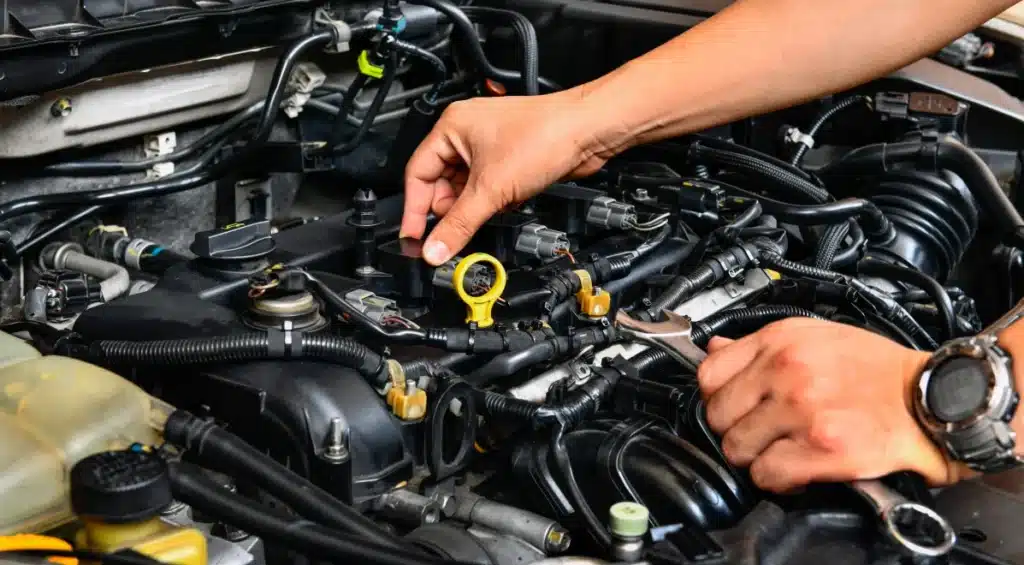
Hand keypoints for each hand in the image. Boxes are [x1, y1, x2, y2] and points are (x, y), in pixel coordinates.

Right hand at [400, 91, 619, 264]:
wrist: (589, 130)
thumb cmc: (546, 134)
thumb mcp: (492, 188)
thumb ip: (459, 223)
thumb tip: (434, 249)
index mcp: (451, 127)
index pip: (418, 173)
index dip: (415, 209)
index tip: (414, 238)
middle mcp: (466, 134)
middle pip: (441, 184)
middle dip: (449, 210)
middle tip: (452, 233)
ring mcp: (488, 147)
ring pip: (466, 189)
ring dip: (474, 207)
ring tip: (486, 214)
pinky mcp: (508, 160)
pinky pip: (487, 188)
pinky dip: (492, 201)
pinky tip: (505, 204)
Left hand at [697, 318, 967, 491]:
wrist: (933, 397)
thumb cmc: (880, 370)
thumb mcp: (817, 337)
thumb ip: (762, 346)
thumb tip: (714, 348)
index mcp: (781, 341)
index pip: (708, 374)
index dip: (716, 397)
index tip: (733, 406)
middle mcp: (787, 371)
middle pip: (717, 416)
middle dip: (735, 430)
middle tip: (760, 433)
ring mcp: (803, 410)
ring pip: (737, 449)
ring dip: (756, 457)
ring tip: (782, 450)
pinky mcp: (822, 447)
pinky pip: (767, 474)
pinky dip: (778, 480)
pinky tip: (798, 468)